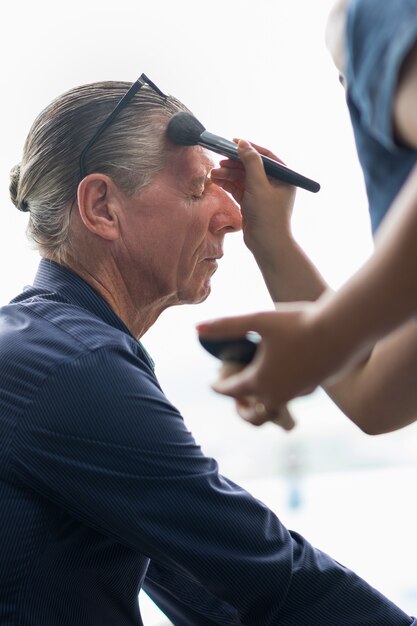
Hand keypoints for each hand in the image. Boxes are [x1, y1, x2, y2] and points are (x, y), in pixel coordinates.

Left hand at [197, 304, 328, 420]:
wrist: (344, 330)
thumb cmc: (298, 323)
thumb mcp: (258, 319)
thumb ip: (226, 326)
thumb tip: (195, 328)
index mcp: (260, 381)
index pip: (233, 390)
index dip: (220, 387)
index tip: (213, 385)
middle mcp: (279, 393)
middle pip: (254, 411)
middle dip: (242, 407)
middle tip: (235, 399)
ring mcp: (300, 393)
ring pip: (275, 405)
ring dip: (262, 399)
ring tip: (258, 385)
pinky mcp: (317, 386)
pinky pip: (293, 395)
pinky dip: (282, 391)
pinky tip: (286, 374)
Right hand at [211, 140, 295, 254]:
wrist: (267, 244)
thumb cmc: (268, 215)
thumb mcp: (259, 185)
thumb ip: (251, 162)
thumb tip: (242, 144)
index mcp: (283, 177)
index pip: (265, 156)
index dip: (249, 148)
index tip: (233, 142)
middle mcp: (274, 184)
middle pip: (251, 166)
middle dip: (234, 164)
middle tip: (220, 159)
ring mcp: (262, 194)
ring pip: (243, 178)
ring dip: (228, 174)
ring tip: (213, 173)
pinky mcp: (252, 203)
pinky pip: (239, 189)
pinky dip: (228, 184)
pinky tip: (216, 180)